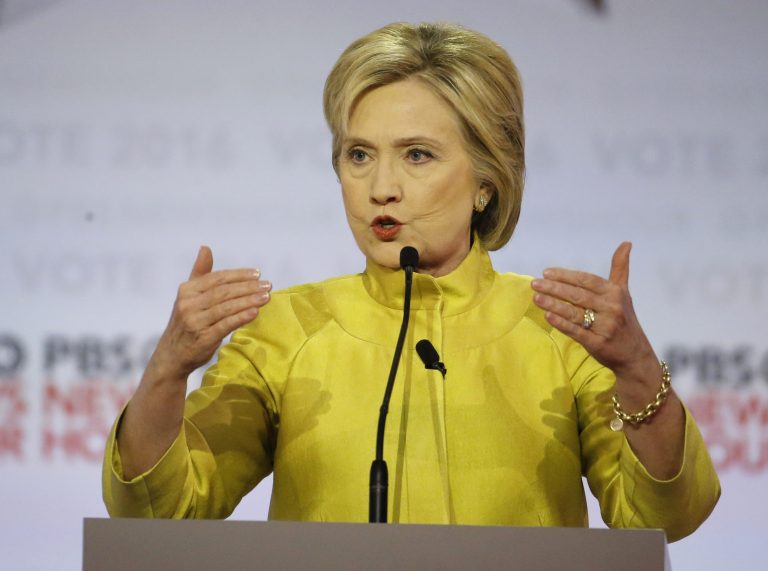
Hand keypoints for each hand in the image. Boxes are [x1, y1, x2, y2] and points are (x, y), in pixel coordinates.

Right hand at [148, 245, 271, 381]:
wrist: (171, 355)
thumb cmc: (186, 323)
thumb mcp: (189, 296)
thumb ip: (199, 273)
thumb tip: (205, 248)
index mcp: (186, 290)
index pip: (217, 278)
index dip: (239, 275)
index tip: (258, 274)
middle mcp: (188, 304)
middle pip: (224, 292)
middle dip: (248, 287)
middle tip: (268, 285)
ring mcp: (195, 322)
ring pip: (226, 307)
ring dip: (249, 301)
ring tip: (266, 296)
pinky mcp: (202, 338)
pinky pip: (225, 325)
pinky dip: (241, 317)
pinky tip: (255, 312)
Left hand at [530, 242, 656, 379]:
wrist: (635, 354)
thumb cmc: (625, 319)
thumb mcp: (624, 292)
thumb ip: (620, 268)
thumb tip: (626, 243)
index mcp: (615, 293)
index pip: (587, 280)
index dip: (566, 276)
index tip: (546, 272)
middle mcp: (611, 308)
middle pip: (578, 295)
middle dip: (554, 288)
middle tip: (535, 283)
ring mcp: (605, 326)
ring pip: (574, 313)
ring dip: (553, 304)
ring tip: (536, 298)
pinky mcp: (598, 343)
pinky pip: (576, 331)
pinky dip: (561, 323)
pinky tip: (547, 316)